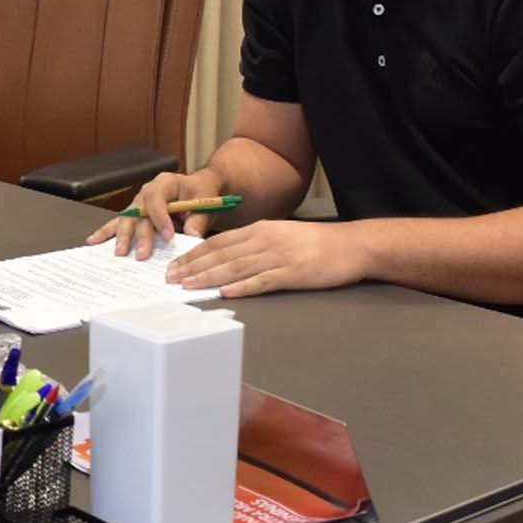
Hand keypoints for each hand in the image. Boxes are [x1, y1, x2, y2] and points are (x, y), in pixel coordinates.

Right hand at [85, 171, 216, 259]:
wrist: (199, 187)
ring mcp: (138, 203)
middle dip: (140, 235)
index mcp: (164, 183)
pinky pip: (119, 222)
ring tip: (119, 253)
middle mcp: (147, 191)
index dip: (160, 218)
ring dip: (122, 236)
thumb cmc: (201, 191)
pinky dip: (106, 232)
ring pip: (126, 219)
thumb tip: (192, 235)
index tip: (168, 236)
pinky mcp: (135, 214)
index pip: (157, 199)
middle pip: (138, 212)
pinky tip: (93, 240)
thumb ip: (198, 219)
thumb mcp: (205, 201)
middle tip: (142, 254)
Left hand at [164, 219, 367, 297]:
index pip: (219, 242)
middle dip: (193, 267)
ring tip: (188, 286)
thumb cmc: (315, 243)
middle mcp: (265, 240)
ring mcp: (278, 257)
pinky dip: (242, 288)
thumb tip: (227, 257)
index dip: (194, 254)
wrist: (351, 246)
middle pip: (221, 255)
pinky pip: (262, 281)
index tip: (176, 265)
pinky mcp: (293, 273)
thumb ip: (255, 244)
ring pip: (235, 267)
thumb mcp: (281, 235)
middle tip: (171, 279)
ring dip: (209, 277)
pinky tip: (226, 293)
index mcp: (260, 230)